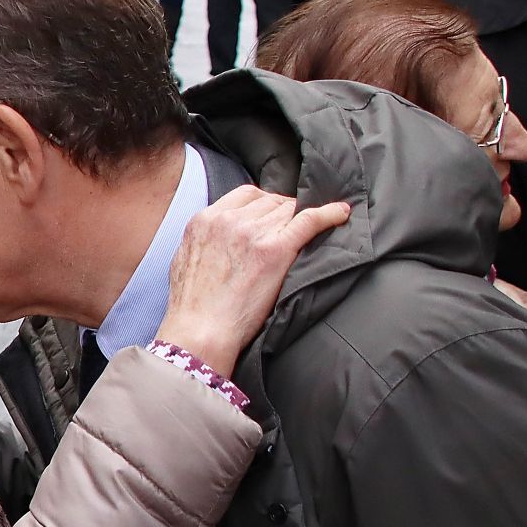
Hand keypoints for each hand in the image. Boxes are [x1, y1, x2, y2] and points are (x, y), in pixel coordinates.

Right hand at [158, 187, 350, 374]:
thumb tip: (219, 242)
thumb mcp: (185, 260)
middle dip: (283, 213)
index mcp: (205, 220)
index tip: (273, 216)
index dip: (264, 204)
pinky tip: (341, 213)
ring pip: (288, 210)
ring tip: (310, 231)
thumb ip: (205, 241)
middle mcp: (229, 219)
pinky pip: (309, 220)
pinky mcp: (275, 250)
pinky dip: (329, 214)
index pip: (246, 195)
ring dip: (299, 221)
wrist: (199, 331)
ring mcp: (253, 233)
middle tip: (292, 231)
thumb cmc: (191, 307)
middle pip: (270, 200)